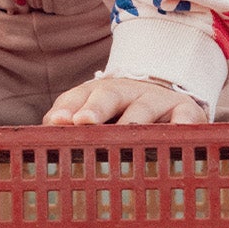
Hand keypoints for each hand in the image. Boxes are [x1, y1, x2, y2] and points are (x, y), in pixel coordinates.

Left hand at [43, 75, 207, 126]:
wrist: (170, 96)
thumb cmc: (123, 114)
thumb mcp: (97, 114)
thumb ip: (69, 123)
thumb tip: (41, 136)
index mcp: (100, 92)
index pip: (79, 96)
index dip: (68, 108)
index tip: (58, 122)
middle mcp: (128, 91)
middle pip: (108, 95)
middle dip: (95, 107)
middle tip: (83, 121)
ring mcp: (157, 99)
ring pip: (143, 108)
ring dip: (133, 120)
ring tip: (124, 134)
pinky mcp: (187, 110)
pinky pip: (185, 118)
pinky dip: (182, 126)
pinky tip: (177, 135)